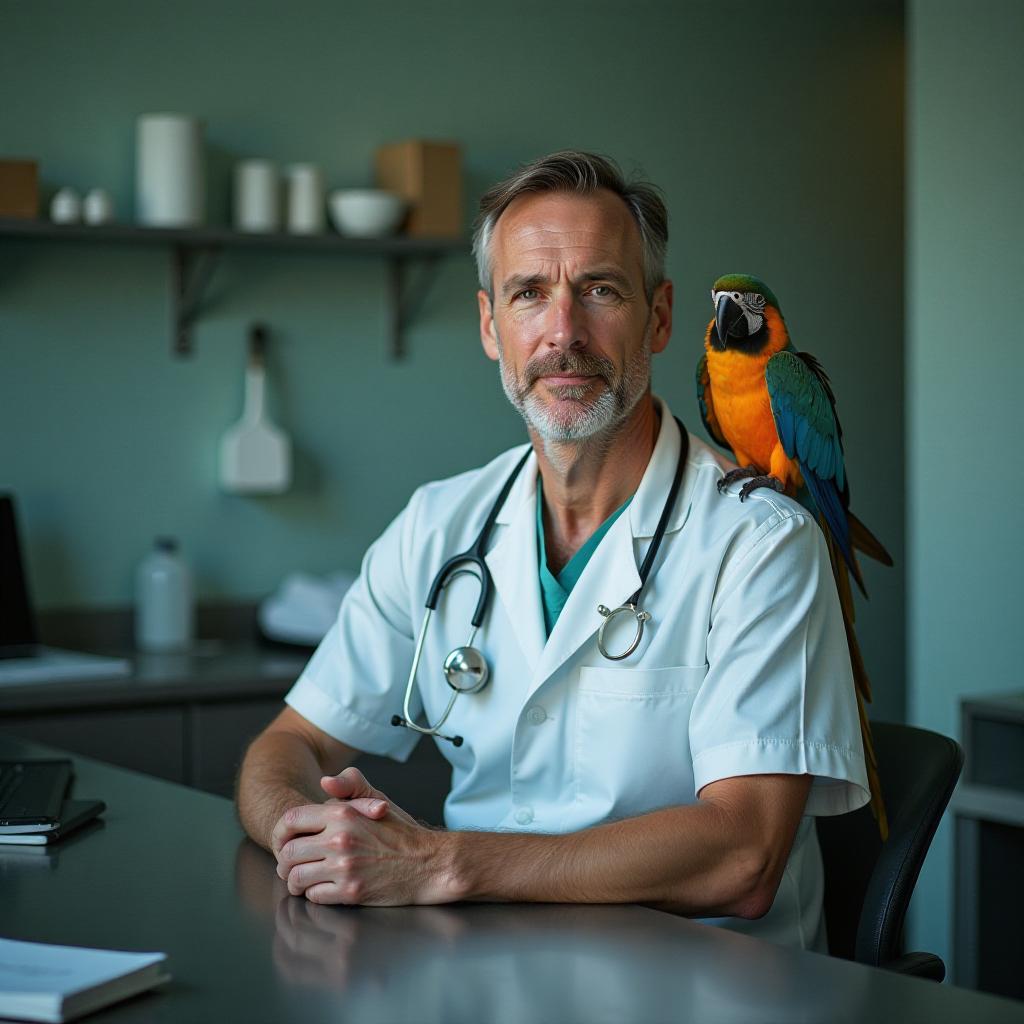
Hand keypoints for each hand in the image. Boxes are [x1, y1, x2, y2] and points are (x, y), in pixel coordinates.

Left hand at [273, 768, 455, 905]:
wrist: (428, 863)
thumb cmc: (402, 832)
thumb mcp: (378, 799)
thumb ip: (350, 784)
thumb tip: (324, 782)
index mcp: (343, 813)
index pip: (292, 820)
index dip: (281, 832)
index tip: (283, 841)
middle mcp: (340, 839)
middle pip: (289, 853)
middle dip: (285, 861)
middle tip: (290, 864)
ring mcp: (344, 868)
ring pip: (297, 878)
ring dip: (295, 881)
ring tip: (302, 879)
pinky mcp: (350, 892)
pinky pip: (314, 895)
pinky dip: (313, 893)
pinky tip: (322, 888)